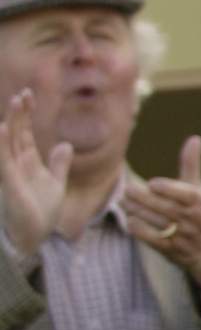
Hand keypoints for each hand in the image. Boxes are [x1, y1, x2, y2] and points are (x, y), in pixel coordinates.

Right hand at [0, 92, 74, 261]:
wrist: (35, 236)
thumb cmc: (41, 212)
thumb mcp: (55, 184)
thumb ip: (58, 165)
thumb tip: (65, 145)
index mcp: (27, 162)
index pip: (24, 133)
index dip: (26, 114)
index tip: (29, 95)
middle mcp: (16, 164)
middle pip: (16, 133)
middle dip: (20, 113)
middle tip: (25, 94)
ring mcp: (11, 172)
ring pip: (8, 142)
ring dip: (11, 122)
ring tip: (16, 103)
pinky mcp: (9, 183)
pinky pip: (4, 161)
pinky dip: (2, 145)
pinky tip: (3, 129)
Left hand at [123, 136, 200, 278]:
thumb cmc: (199, 213)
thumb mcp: (198, 190)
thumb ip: (191, 165)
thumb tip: (195, 138)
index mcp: (200, 202)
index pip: (186, 195)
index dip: (169, 189)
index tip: (153, 184)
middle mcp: (193, 219)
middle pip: (166, 208)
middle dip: (144, 199)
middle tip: (126, 189)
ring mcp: (183, 235)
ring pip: (157, 222)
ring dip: (137, 211)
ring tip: (124, 202)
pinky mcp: (171, 249)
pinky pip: (153, 239)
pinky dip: (140, 229)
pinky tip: (130, 220)